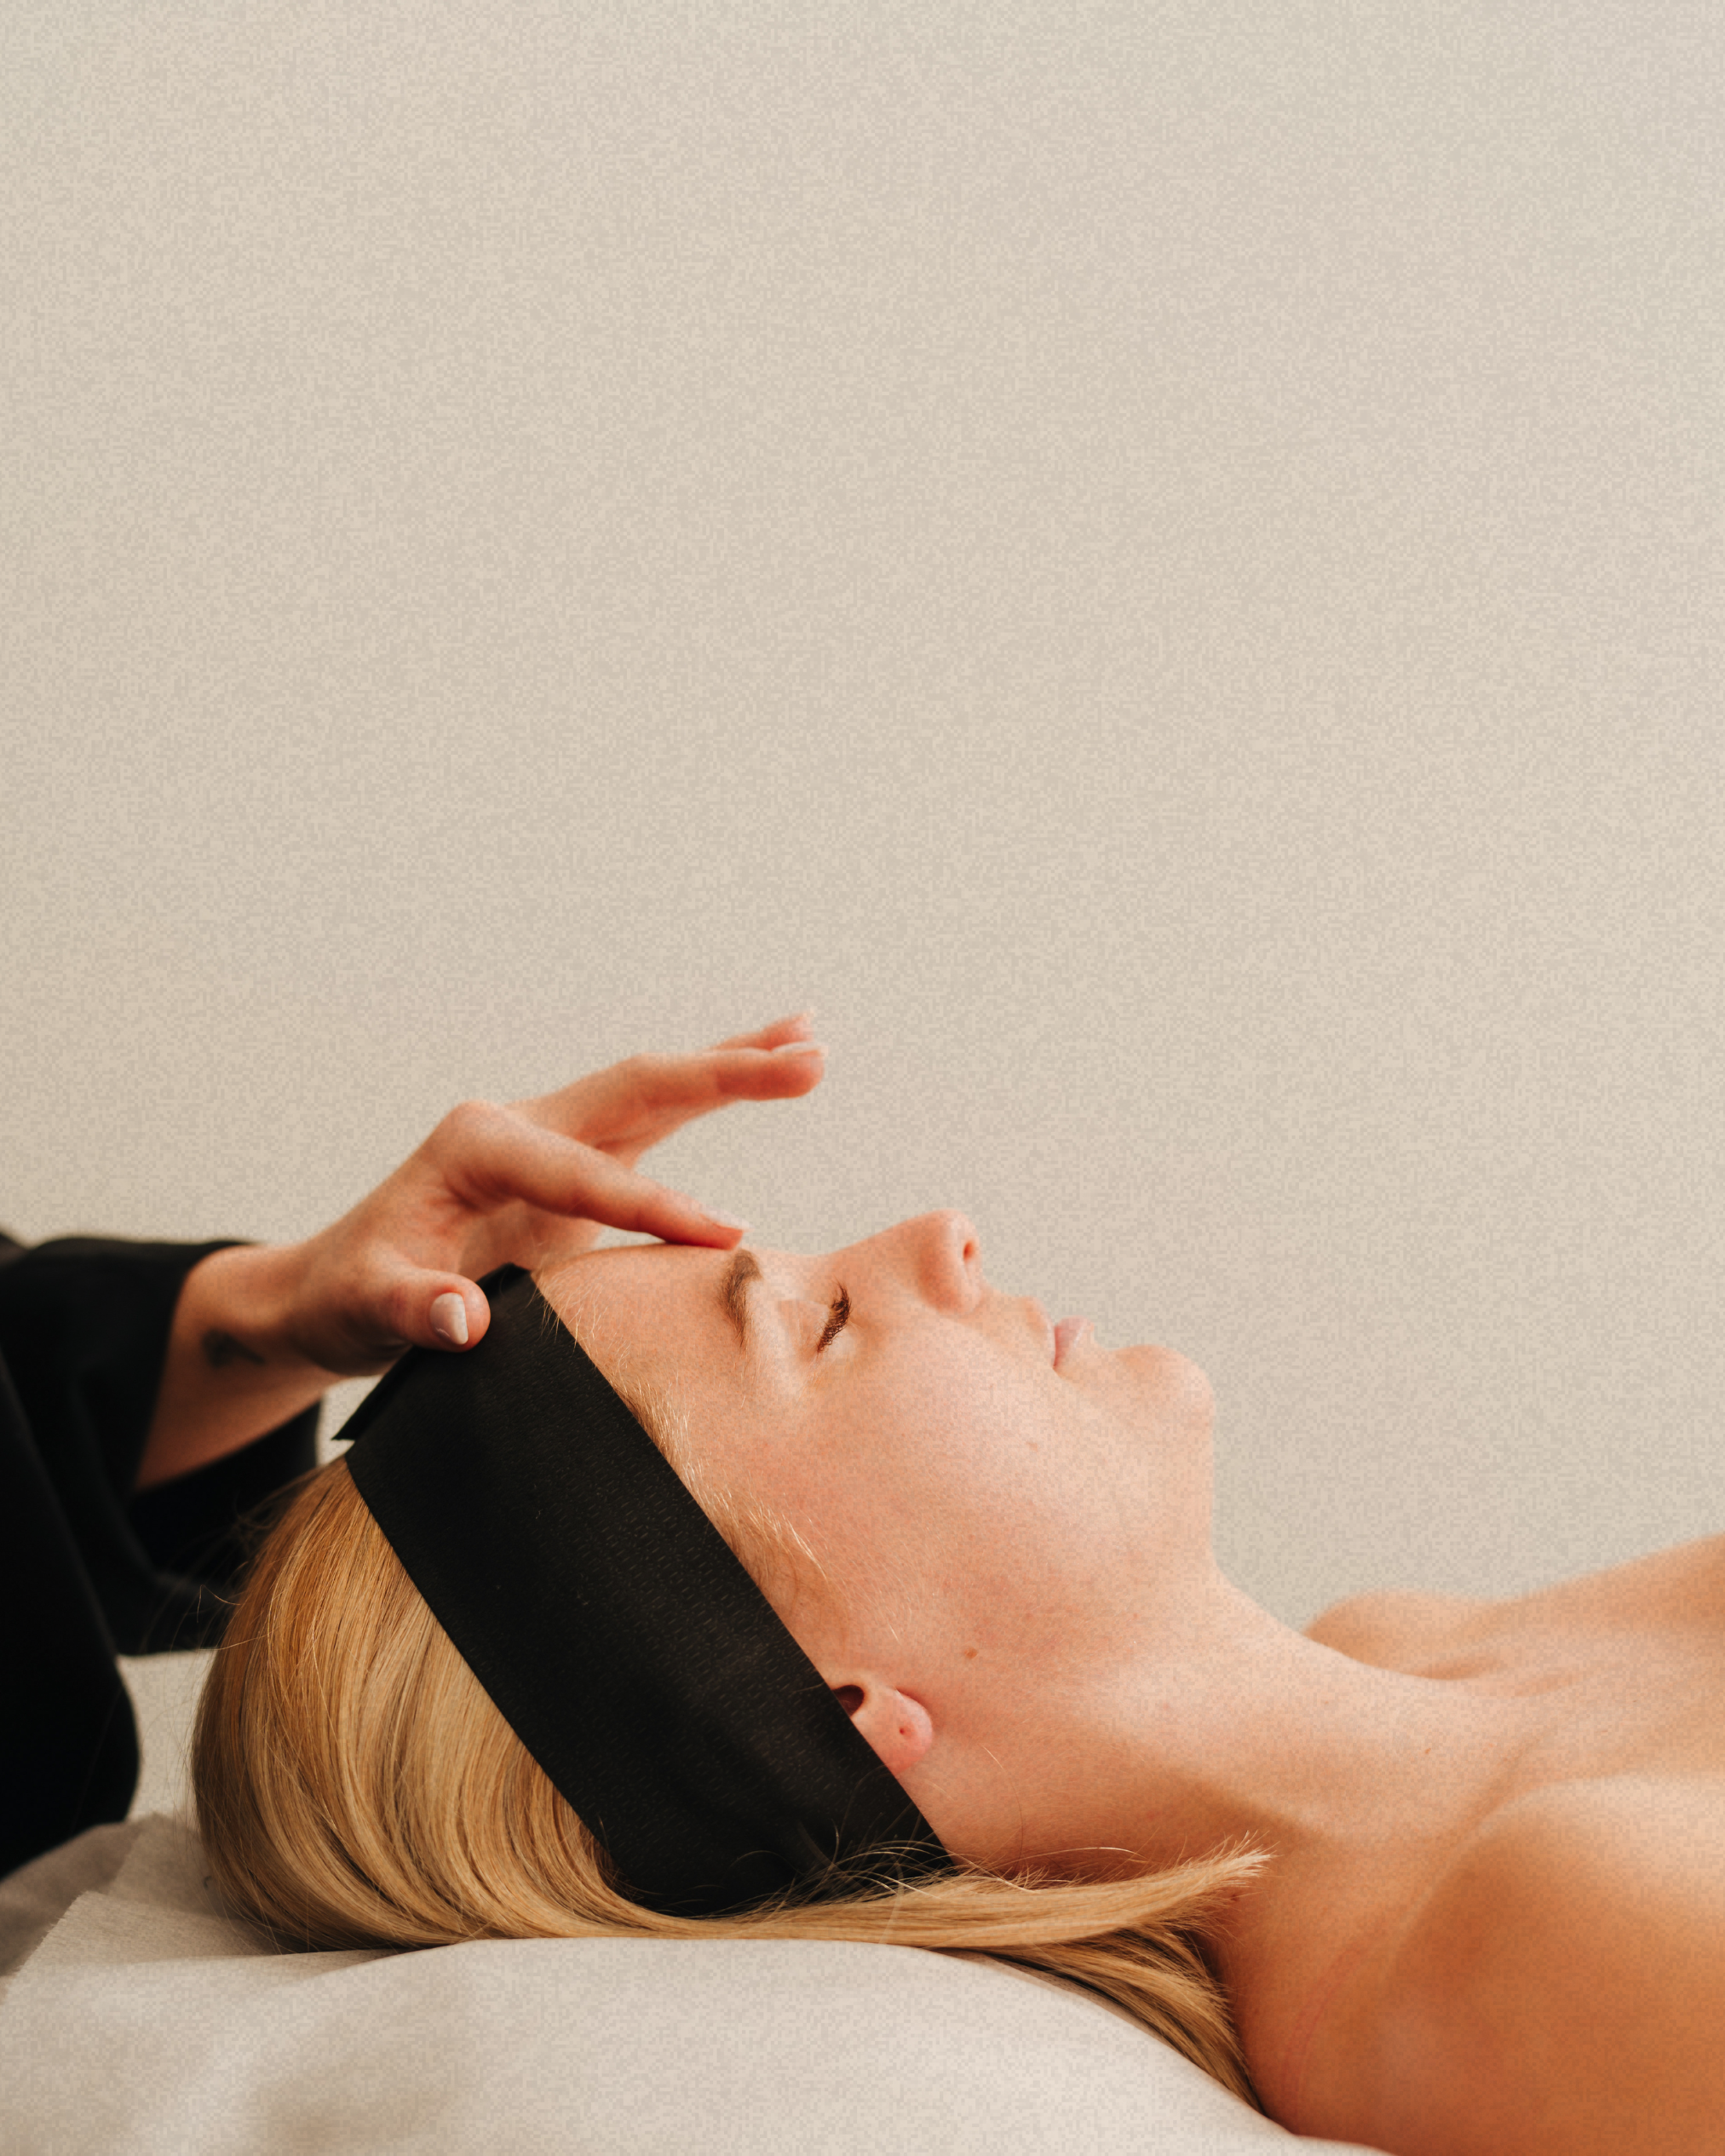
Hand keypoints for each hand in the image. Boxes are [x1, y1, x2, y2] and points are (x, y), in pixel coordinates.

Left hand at [285, 1010, 825, 1372]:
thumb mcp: (364, 1308)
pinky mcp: (578, 1165)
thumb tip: (466, 1322)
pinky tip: (768, 1068)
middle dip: (724, 1074)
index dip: (651, 1206)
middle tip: (808, 1059)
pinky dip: (714, 1092)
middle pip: (639, 1087)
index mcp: (475, 1145)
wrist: (334, 1288)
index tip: (721, 1237)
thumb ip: (413, 1310)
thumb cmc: (349, 1296)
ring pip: (658, 1089)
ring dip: (734, 1066)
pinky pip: (658, 1121)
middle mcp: (521, 1124)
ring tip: (812, 1043)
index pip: (583, 1174)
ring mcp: (554, 1138)